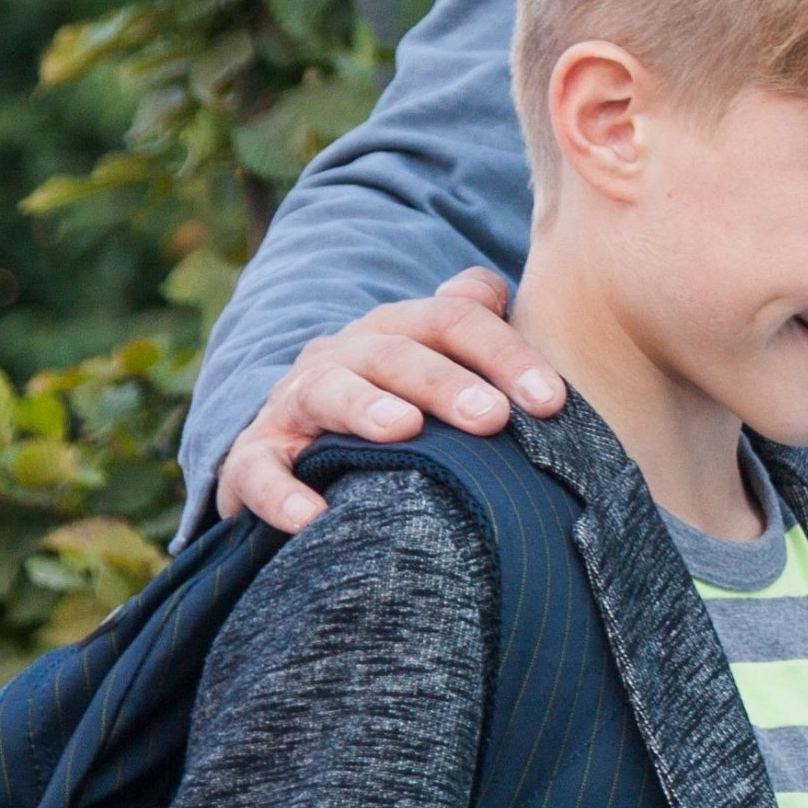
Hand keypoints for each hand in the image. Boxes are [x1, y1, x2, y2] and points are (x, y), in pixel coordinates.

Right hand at [211, 266, 566, 533]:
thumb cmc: (391, 405)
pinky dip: (280, 493)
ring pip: (327, 392)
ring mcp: (294, 403)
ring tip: (404, 430)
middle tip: (492, 417)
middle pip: (394, 352)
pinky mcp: (254, 457)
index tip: (553, 402)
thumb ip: (468, 324)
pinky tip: (312, 518)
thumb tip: (493, 289)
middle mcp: (343, 356)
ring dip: (365, 408)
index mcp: (395, 331)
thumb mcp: (430, 362)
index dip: (505, 354)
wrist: (292, 444)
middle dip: (445, 381)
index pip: (453, 321)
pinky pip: (257, 470)